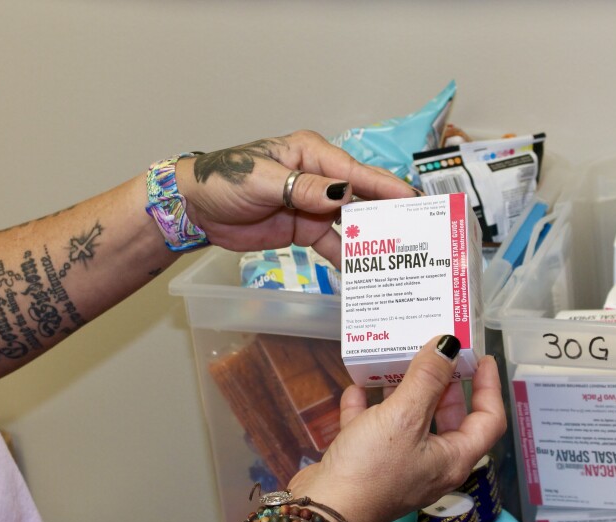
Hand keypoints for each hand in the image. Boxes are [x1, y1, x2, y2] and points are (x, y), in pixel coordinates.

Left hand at [174, 130, 416, 265]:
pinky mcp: (304, 230)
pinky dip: (347, 257)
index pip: (355, 171)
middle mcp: (319, 178)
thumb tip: (342, 193)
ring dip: (371, 240)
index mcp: (311, 155)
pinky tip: (365, 272)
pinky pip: (333, 244)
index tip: (413, 200)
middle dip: (387, 214)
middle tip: (418, 232)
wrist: (196, 208)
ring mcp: (313, 206)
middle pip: (361, 197)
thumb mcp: (263, 180)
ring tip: (398, 257)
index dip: (385, 186)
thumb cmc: (225, 180)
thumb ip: (303, 189)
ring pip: (351, 224)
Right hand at [283, 336, 505, 521]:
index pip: (488, 419)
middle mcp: (431, 462)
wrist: (324, 509)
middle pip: (448, 416)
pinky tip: (357, 387)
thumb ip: (426, 378)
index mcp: (452, 457)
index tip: (481, 357)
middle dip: (443, 382)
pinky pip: (373, 428)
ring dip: (403, 390)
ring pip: (409, 420)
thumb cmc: (371, 468)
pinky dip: (368, 407)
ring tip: (398, 360)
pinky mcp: (368, 463)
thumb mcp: (404, 416)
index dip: (489, 387)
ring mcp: (398, 463)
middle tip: (437, 352)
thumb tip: (447, 345)